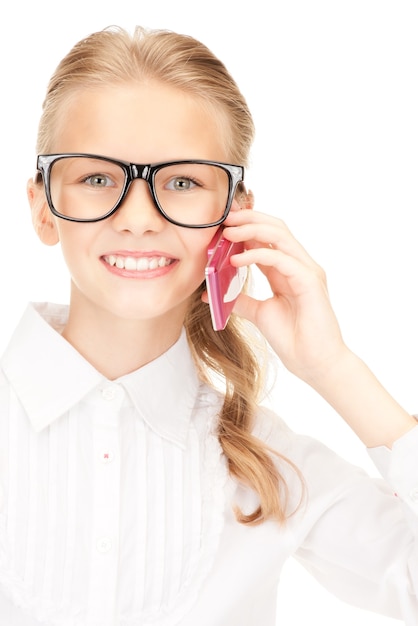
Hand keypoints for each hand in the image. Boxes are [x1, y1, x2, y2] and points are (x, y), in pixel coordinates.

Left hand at [220, 209, 347, 383]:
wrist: (315, 364)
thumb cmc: (294, 340)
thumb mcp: (259, 314)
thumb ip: (239, 300)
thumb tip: (210, 295)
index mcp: (287, 271)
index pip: (268, 237)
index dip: (246, 227)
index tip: (222, 225)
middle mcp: (299, 266)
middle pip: (276, 228)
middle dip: (249, 218)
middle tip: (225, 218)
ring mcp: (306, 271)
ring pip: (280, 235)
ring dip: (252, 229)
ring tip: (229, 232)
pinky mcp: (309, 282)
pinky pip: (281, 259)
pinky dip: (258, 254)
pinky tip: (237, 260)